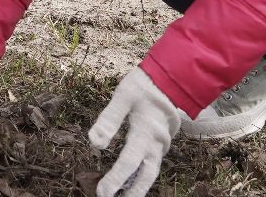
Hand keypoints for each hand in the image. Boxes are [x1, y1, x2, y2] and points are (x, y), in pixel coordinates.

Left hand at [88, 67, 184, 196]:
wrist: (171, 79)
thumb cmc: (144, 85)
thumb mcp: (123, 96)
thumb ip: (108, 119)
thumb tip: (94, 143)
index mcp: (146, 131)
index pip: (128, 162)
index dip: (115, 179)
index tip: (102, 192)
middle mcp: (157, 142)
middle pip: (146, 175)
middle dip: (131, 192)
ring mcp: (162, 144)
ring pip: (151, 172)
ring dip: (138, 187)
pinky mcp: (162, 143)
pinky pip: (153, 164)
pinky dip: (142, 175)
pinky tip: (131, 182)